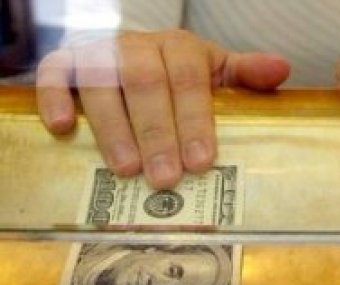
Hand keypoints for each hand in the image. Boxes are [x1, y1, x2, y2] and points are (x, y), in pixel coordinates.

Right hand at [37, 30, 289, 188]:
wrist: (136, 55)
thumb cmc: (180, 75)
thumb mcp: (215, 73)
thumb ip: (245, 76)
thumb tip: (281, 70)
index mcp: (180, 48)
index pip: (188, 79)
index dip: (195, 120)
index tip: (201, 161)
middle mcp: (139, 47)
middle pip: (146, 84)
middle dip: (158, 133)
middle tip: (166, 179)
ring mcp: (100, 54)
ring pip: (102, 85)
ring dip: (113, 128)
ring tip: (126, 169)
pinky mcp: (66, 64)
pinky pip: (54, 75)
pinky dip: (55, 99)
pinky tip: (63, 128)